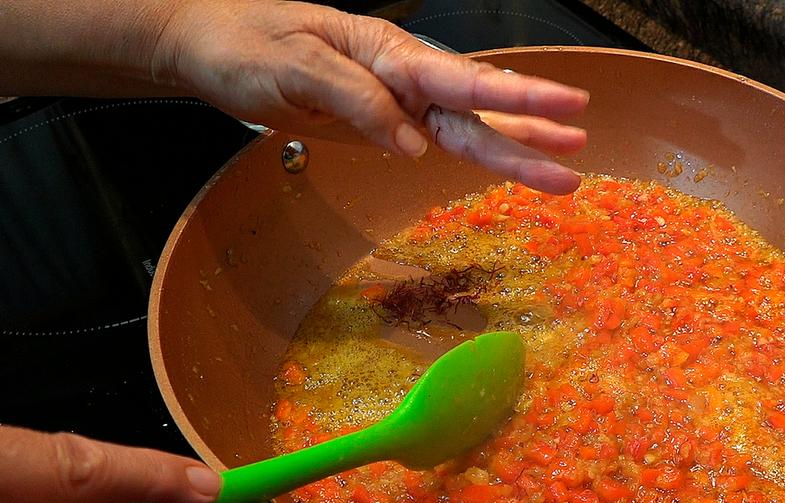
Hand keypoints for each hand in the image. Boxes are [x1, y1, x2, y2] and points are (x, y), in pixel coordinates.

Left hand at [152, 1, 589, 193]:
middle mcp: (402, 76)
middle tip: (577, 156)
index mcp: (387, 53)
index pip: (462, 79)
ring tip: (562, 173)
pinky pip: (438, 138)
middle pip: (476, 112)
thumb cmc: (243, 44)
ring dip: (514, 150)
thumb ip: (358, 101)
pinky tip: (509, 159)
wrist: (205, 46)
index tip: (566, 108)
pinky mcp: (382, 124)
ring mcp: (396, 101)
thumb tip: (413, 145)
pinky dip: (477, 149)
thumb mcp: (294, 66)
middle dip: (529, 135)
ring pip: (466, 130)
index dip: (517, 97)